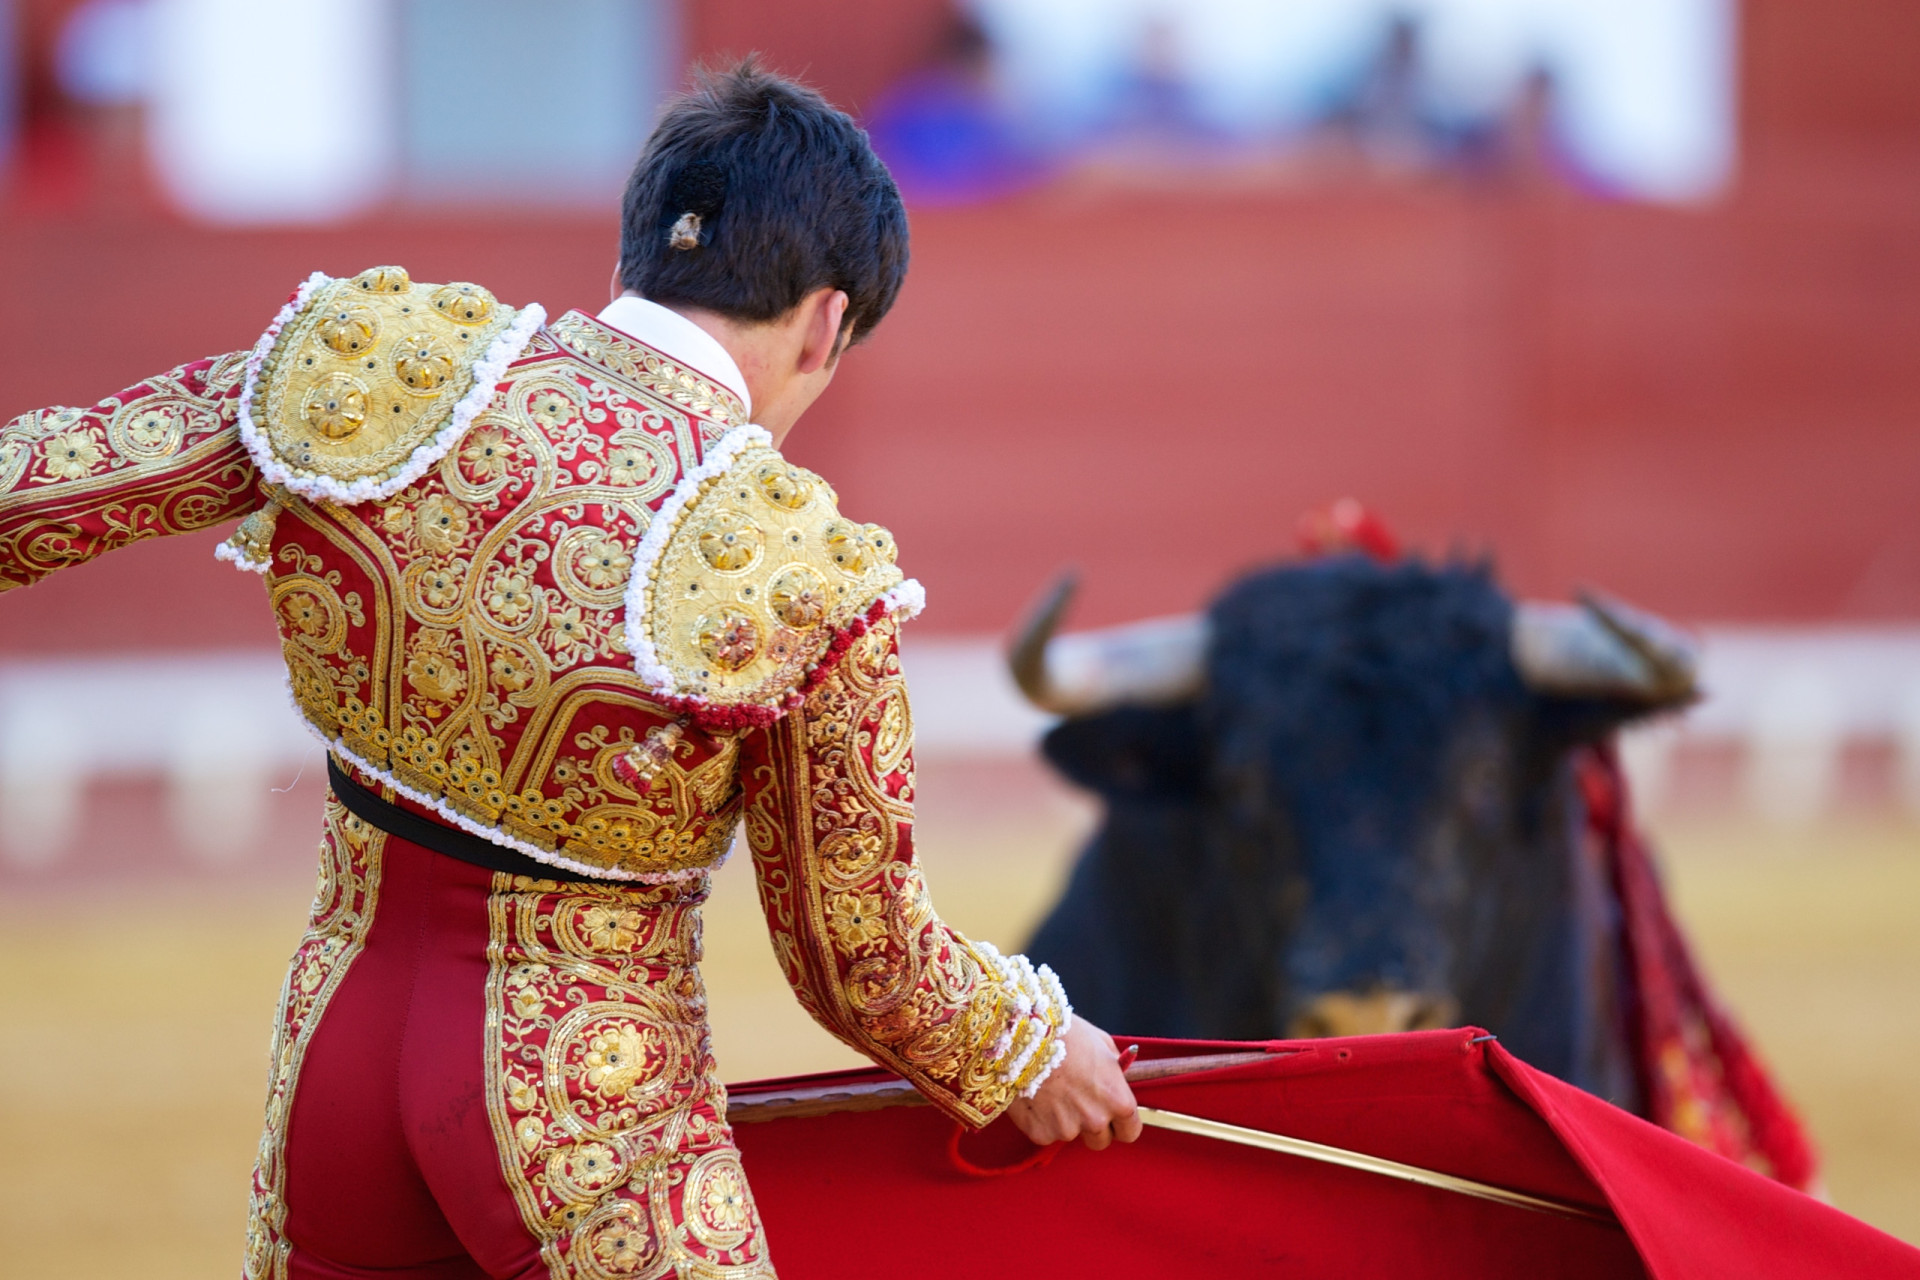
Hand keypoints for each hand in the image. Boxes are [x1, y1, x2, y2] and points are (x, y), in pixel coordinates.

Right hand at [1005, 1019, 1141, 1150]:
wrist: (1023, 1037)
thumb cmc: (1066, 1034)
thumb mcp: (1102, 1044)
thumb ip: (1115, 1069)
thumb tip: (1118, 1079)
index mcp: (1117, 1100)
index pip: (1130, 1131)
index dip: (1122, 1125)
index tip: (1113, 1119)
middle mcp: (1096, 1120)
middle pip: (1101, 1140)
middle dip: (1093, 1126)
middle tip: (1077, 1102)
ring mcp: (1067, 1130)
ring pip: (1071, 1135)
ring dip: (1065, 1120)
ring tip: (1051, 1091)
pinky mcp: (1041, 1133)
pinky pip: (1046, 1133)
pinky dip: (1041, 1120)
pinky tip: (1035, 1096)